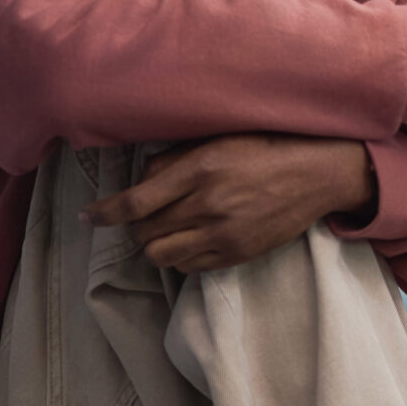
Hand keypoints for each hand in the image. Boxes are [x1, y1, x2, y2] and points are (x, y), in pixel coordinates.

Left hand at [82, 134, 374, 273]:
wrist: (318, 174)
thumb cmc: (267, 148)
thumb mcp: (218, 139)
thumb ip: (176, 159)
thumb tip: (142, 179)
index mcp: (199, 170)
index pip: (134, 202)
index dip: (104, 213)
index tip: (88, 216)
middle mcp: (208, 205)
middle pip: (143, 232)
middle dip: (132, 227)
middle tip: (139, 217)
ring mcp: (224, 234)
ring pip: (161, 255)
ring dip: (153, 245)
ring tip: (162, 231)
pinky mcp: (238, 254)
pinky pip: (190, 267)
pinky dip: (179, 257)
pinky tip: (188, 241)